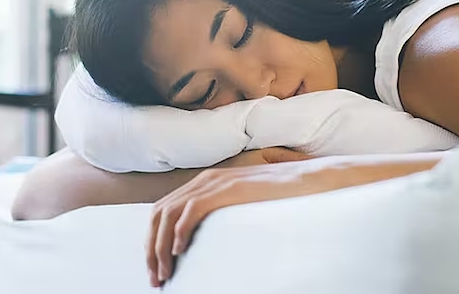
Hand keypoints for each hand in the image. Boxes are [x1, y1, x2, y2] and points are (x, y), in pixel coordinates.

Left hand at [146, 148, 326, 286]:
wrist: (306, 181)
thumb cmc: (278, 198)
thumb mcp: (240, 207)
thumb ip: (220, 215)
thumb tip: (200, 241)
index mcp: (204, 184)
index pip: (163, 211)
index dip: (153, 241)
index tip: (156, 268)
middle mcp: (203, 180)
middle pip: (159, 213)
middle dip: (151, 248)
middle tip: (156, 277)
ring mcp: (214, 183)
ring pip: (170, 214)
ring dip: (161, 246)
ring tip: (165, 271)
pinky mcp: (227, 189)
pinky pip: (192, 210)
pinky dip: (180, 231)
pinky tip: (180, 251)